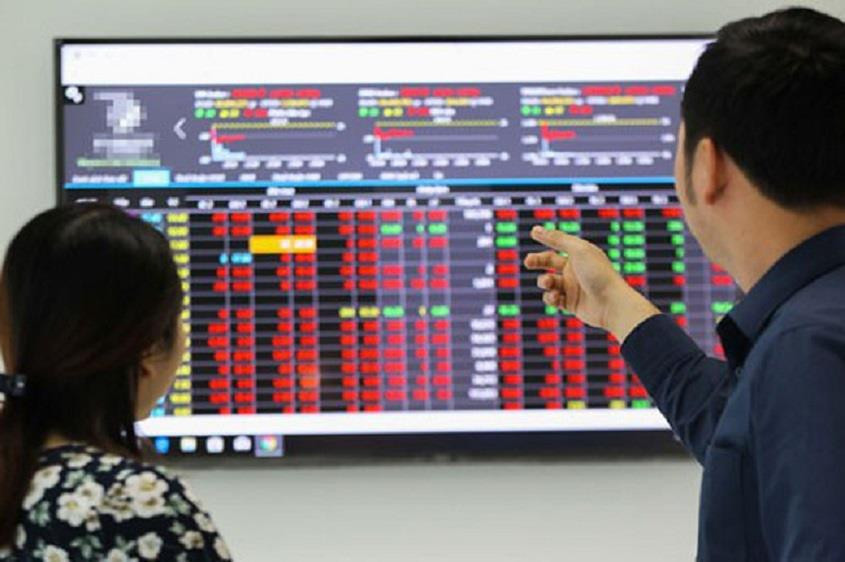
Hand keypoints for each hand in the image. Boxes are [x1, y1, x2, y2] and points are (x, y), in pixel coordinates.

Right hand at [523, 225, 659, 342]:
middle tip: (528, 262)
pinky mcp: (571, 304)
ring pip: (549, 282)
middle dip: (537, 261)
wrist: (612, 304)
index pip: (559, 243)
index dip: (546, 238)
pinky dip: (550, 298)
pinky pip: (553, 299)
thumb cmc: (598, 274)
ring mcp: (573, 287)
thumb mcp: (578, 250)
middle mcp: (576, 270)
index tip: (533, 232)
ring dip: (544, 282)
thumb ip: (557, 239)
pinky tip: (556, 297)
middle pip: (549, 262)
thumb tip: (536, 229)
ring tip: (548, 283)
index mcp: (580, 255)